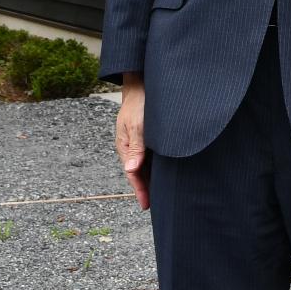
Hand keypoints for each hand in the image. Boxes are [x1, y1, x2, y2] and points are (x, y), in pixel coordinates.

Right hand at [116, 74, 150, 210]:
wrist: (142, 84)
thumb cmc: (139, 103)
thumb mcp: (137, 125)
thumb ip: (136, 147)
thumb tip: (131, 169)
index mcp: (125, 147)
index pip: (133, 174)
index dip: (140, 190)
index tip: (146, 205)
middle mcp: (132, 147)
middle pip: (139, 173)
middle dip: (147, 188)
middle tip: (157, 205)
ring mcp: (140, 142)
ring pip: (146, 166)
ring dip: (152, 178)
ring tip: (162, 194)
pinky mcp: (148, 136)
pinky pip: (152, 156)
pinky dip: (157, 166)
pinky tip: (165, 172)